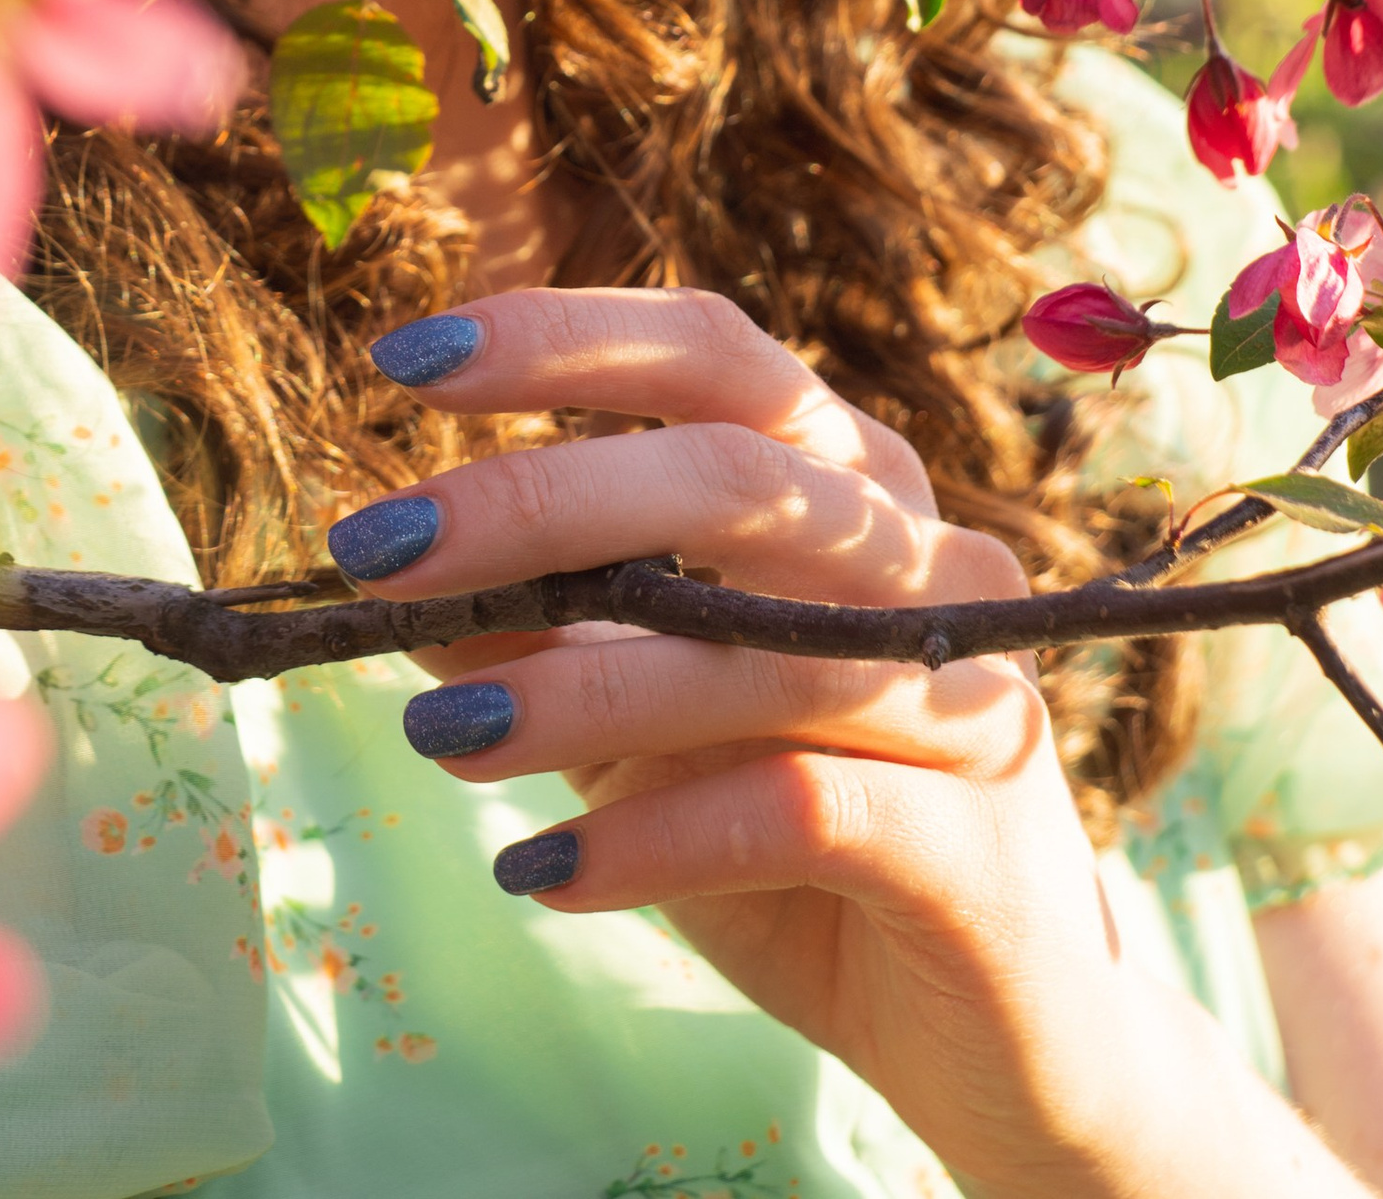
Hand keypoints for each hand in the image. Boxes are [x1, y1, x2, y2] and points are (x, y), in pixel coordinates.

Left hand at [334, 289, 1361, 1198]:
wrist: (1003, 1046)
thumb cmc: (806, 847)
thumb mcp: (650, 722)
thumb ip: (548, 630)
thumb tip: (388, 566)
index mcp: (850, 487)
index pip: (714, 354)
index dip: (562, 337)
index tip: (403, 361)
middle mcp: (925, 561)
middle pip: (733, 473)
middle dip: (539, 496)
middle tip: (379, 547)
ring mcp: (967, 697)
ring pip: (756, 649)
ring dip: (571, 684)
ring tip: (435, 731)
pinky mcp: (975, 849)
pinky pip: (796, 811)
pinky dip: (651, 837)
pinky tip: (543, 872)